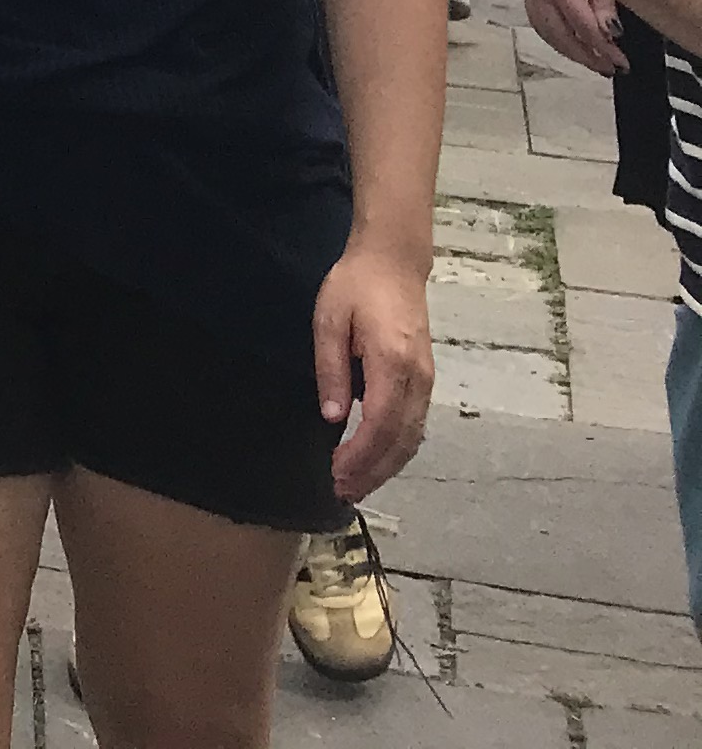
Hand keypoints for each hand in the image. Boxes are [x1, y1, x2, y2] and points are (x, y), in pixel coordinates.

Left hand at [314, 243, 433, 500]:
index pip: (380, 423)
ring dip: (387, 466)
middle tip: (344, 492)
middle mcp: (417, 378)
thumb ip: (331, 370)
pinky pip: (416, 425)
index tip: (336, 474)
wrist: (393, 263)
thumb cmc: (354, 287)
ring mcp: (427, 380)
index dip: (360, 455)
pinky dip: (398, 449)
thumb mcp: (328, 321)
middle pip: (401, 439)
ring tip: (357, 485)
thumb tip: (332, 418)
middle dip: (373, 471)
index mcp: (392, 362)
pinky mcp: (427, 379)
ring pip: (413, 437)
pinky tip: (378, 460)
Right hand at [523, 0, 625, 76]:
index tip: (621, 62)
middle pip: (562, 37)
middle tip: (609, 68)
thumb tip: (610, 33)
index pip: (584, 28)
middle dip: (587, 57)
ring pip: (547, 33)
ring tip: (593, 60)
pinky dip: (555, 38)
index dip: (604, 50)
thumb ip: (603, 0)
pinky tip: (570, 42)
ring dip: (570, 51)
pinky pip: (538, 22)